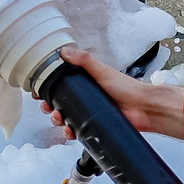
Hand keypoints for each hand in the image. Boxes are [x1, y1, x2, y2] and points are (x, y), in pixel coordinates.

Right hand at [44, 46, 183, 140]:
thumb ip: (84, 60)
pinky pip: (77, 131)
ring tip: (58, 119)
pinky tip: (69, 131)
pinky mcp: (94, 126)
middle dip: (50, 105)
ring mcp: (89, 112)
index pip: (61, 84)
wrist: (143, 109)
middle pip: (60, 102)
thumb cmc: (127, 88)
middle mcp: (86, 97)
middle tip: (47, 106)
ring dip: (57, 119)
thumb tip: (64, 51)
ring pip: (65, 117)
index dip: (49, 87)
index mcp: (87, 82)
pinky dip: (69, 132)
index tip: (40, 91)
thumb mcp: (102, 71)